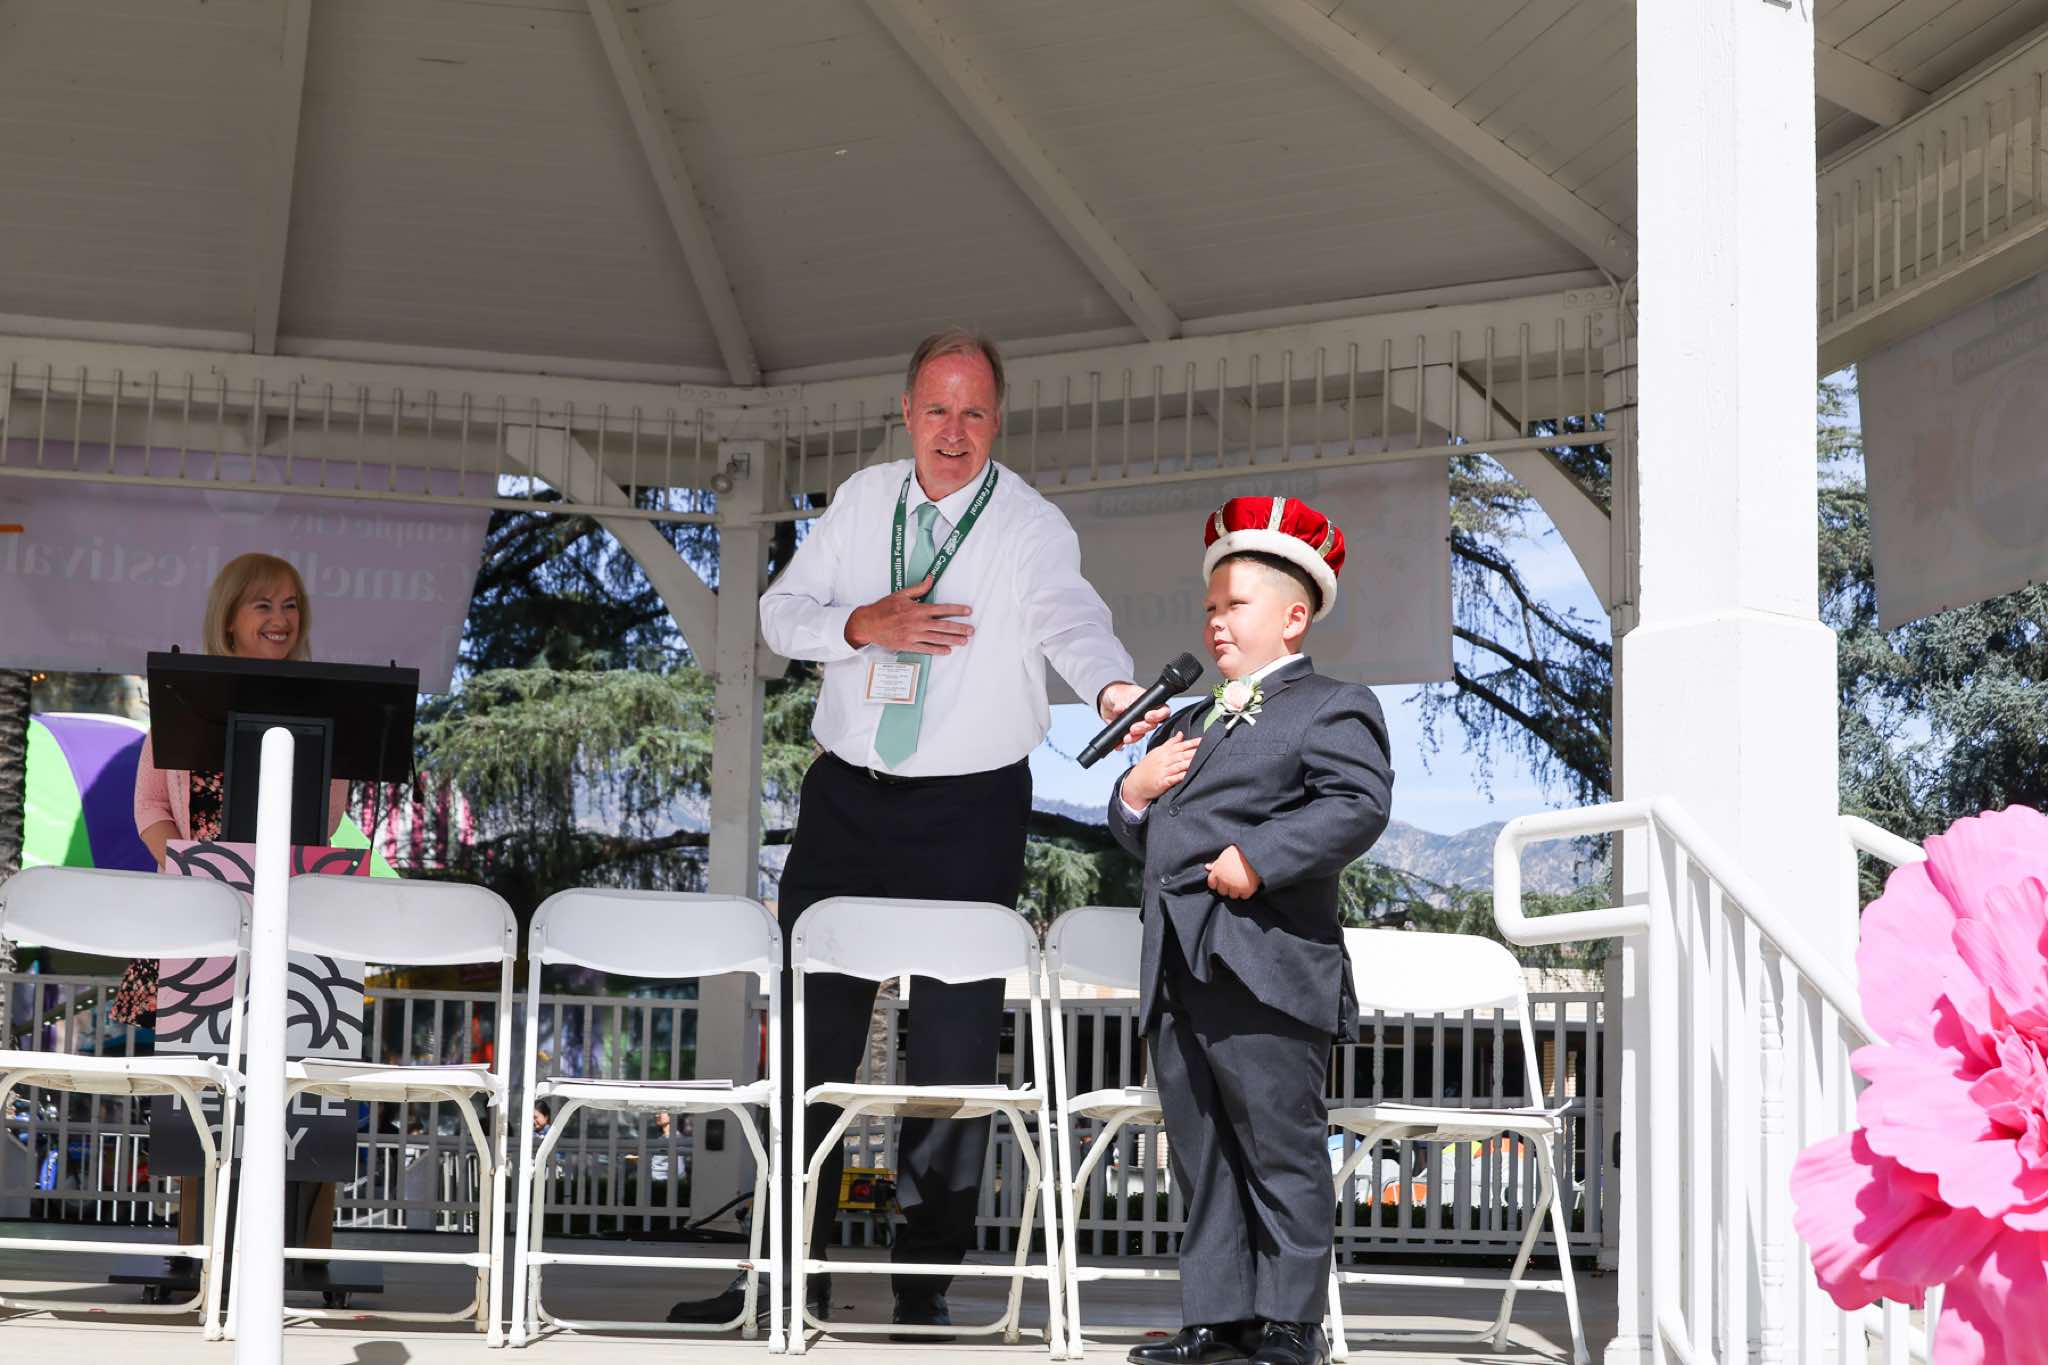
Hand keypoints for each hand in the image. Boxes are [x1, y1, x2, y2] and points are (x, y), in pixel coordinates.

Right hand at [843, 575, 973, 652]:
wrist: (868, 624)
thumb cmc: (883, 608)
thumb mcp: (901, 594)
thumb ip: (918, 589)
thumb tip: (931, 578)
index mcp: (917, 609)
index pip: (941, 609)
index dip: (956, 610)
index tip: (968, 611)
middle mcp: (917, 622)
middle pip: (943, 626)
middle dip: (959, 628)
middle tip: (972, 630)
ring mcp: (913, 635)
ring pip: (937, 638)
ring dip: (952, 640)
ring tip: (964, 641)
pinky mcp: (907, 645)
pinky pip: (925, 648)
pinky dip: (937, 650)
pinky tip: (947, 650)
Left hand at [1097, 681, 1170, 746]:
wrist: (1107, 701)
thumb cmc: (1119, 693)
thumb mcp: (1122, 694)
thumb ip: (1124, 701)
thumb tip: (1122, 708)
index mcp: (1150, 704)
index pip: (1163, 711)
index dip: (1159, 716)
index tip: (1148, 717)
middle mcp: (1147, 715)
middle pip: (1153, 725)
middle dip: (1143, 728)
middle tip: (1133, 728)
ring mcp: (1138, 724)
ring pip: (1142, 734)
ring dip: (1135, 737)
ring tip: (1126, 737)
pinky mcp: (1129, 732)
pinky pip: (1130, 739)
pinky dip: (1124, 742)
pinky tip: (1120, 742)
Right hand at [1121, 733, 1200, 811]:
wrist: (1135, 782)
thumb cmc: (1148, 767)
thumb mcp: (1157, 752)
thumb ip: (1170, 743)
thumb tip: (1181, 734)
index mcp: (1164, 752)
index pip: (1179, 745)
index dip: (1191, 743)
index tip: (1202, 740)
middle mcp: (1164, 760)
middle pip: (1181, 755)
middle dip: (1193, 752)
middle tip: (1206, 748)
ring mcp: (1163, 771)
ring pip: (1178, 766)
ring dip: (1189, 763)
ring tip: (1200, 760)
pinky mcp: (1162, 783)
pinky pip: (1173, 779)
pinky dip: (1181, 776)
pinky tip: (1188, 775)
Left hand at [1206, 844, 1260, 898]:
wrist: (1255, 851)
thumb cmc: (1239, 851)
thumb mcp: (1225, 854)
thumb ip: (1216, 863)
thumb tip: (1207, 867)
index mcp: (1217, 871)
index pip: (1212, 884)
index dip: (1217, 883)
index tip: (1224, 880)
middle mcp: (1224, 880)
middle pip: (1222, 892)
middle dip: (1227, 888)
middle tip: (1235, 881)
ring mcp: (1235, 886)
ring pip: (1233, 895)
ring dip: (1237, 890)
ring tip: (1243, 882)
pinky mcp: (1247, 889)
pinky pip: (1244, 896)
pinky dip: (1247, 892)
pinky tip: (1249, 884)